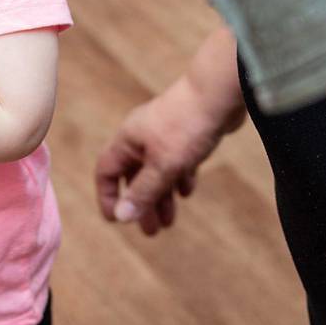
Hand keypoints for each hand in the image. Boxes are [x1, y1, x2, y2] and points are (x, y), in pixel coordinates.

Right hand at [95, 70, 242, 236]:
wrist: (218, 93)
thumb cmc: (186, 127)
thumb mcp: (163, 166)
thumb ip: (143, 192)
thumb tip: (121, 216)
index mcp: (128, 140)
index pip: (106, 171)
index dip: (108, 196)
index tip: (116, 220)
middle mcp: (142, 137)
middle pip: (133, 175)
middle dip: (141, 204)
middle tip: (151, 232)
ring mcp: (164, 134)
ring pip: (156, 170)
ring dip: (161, 196)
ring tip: (170, 221)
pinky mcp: (185, 132)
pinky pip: (176, 161)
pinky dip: (179, 178)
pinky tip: (187, 191)